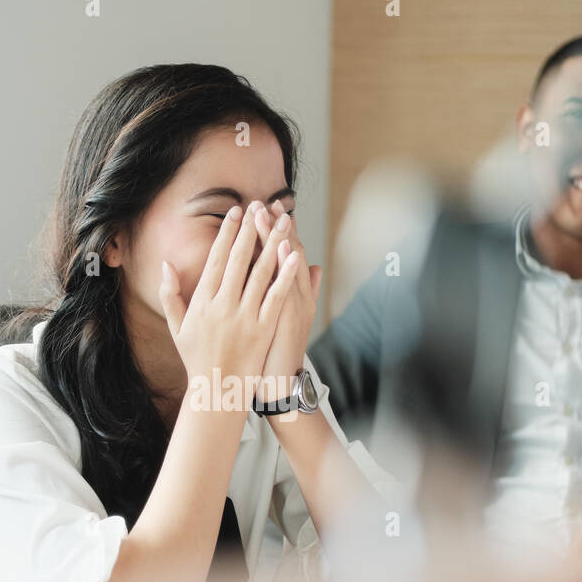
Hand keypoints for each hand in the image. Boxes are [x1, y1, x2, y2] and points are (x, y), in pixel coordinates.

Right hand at [160, 201, 301, 396]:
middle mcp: (223, 305)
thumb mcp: (177, 326)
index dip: (228, 234)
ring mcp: (244, 316)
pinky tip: (294, 256)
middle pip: (240, 259)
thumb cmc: (196, 358)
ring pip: (261, 272)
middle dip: (251, 230)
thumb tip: (166, 264)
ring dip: (273, 244)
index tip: (236, 213)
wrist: (217, 390)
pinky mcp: (263, 328)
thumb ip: (170, 294)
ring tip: (282, 222)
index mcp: (202, 301)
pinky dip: (285, 275)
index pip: (217, 259)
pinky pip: (276, 296)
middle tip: (260, 206)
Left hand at [253, 201, 320, 402]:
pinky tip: (282, 247)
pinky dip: (286, 267)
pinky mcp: (287, 317)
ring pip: (286, 265)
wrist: (278, 381)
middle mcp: (295, 294)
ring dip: (277, 237)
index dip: (277, 230)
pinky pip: (285, 287)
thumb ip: (303, 289)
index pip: (283, 253)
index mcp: (292, 291)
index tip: (267, 207)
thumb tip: (315, 267)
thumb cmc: (277, 349)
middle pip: (286, 253)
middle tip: (265, 201)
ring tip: (268, 214)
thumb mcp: (292, 316)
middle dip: (276, 227)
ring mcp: (293, 304)